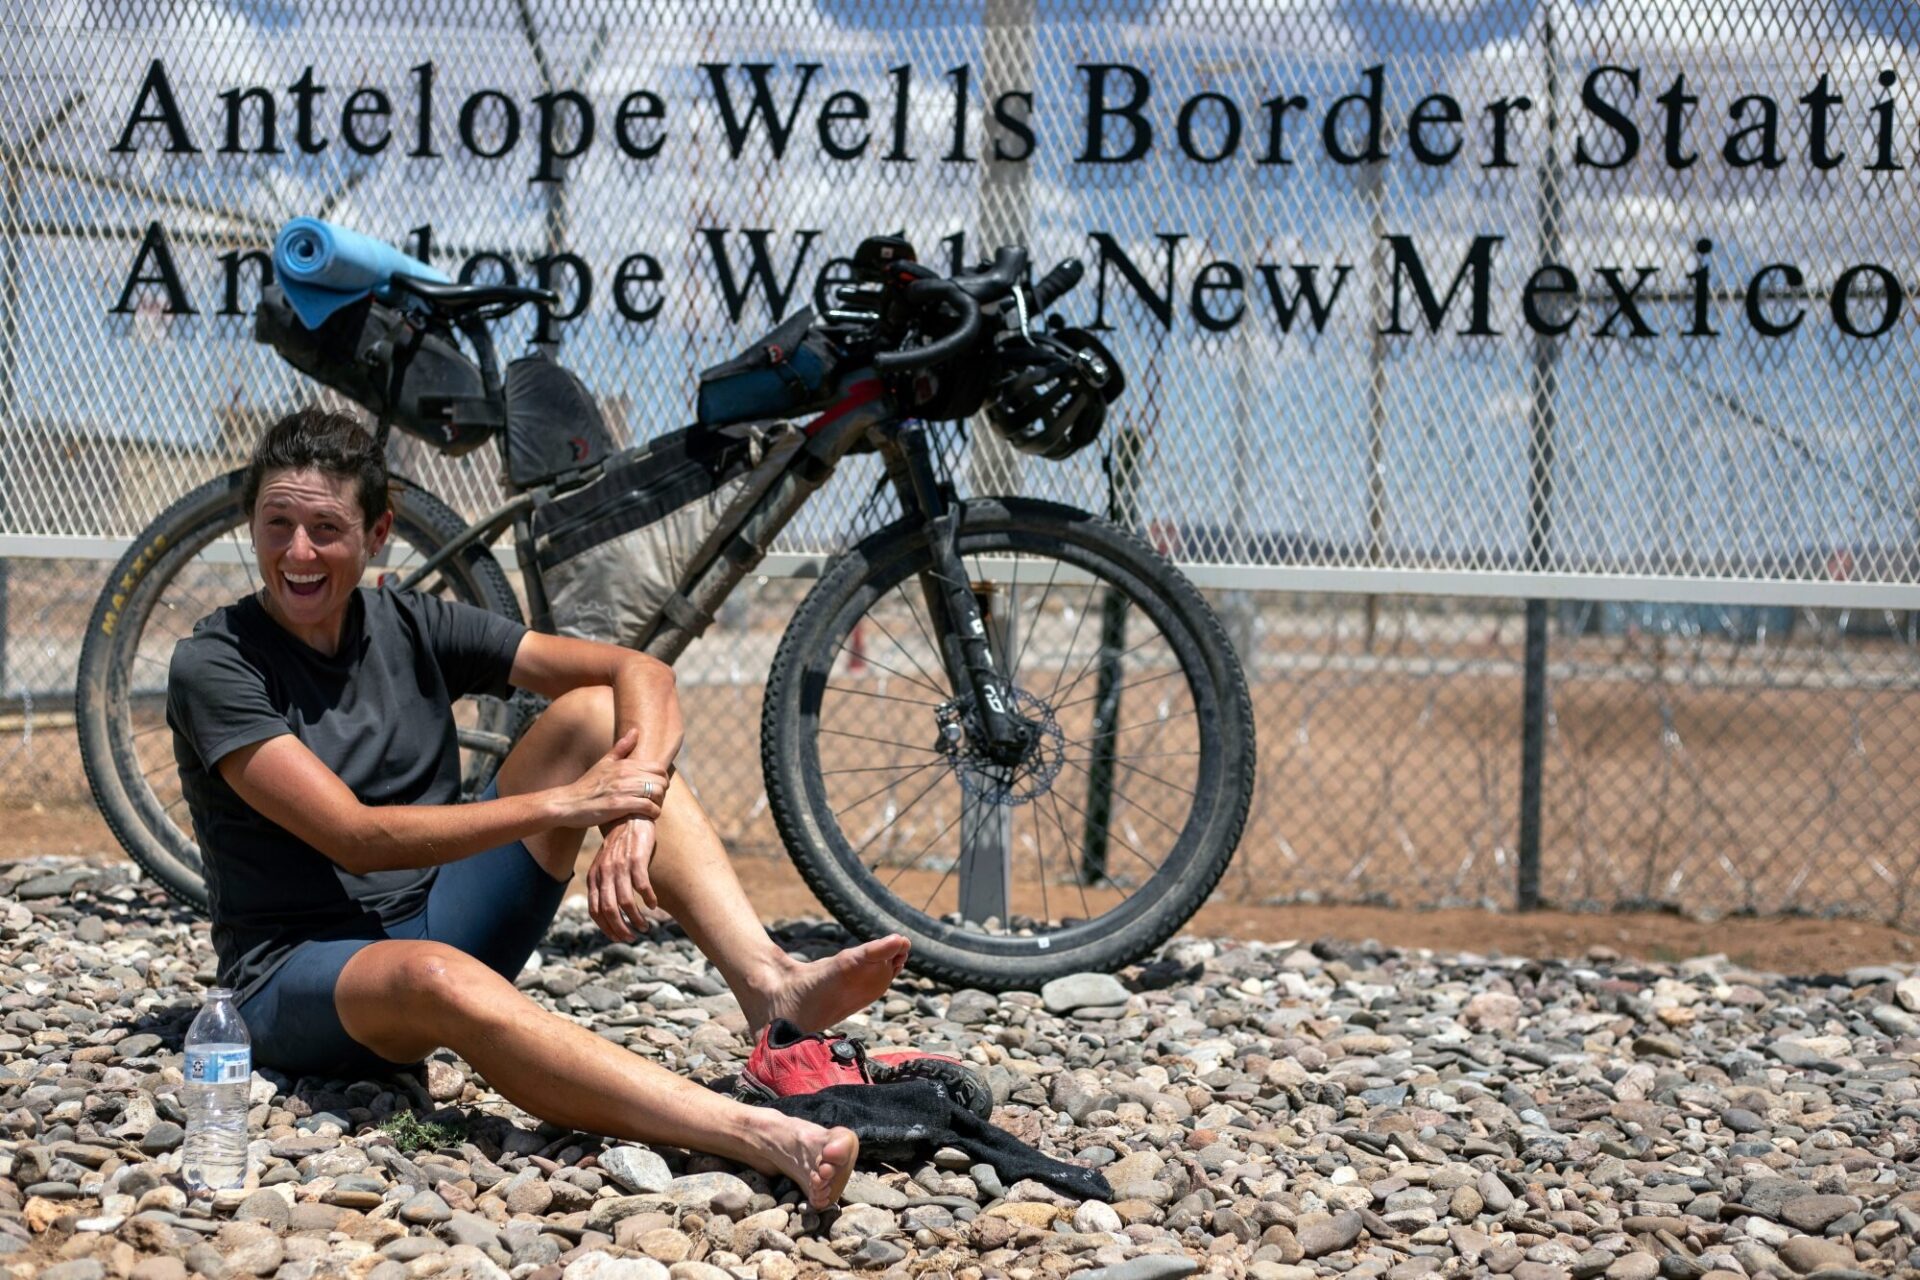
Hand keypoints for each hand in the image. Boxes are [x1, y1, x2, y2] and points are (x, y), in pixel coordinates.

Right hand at [563, 729, 668, 827]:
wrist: (568, 803)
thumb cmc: (587, 785)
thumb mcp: (604, 763)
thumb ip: (621, 748)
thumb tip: (635, 730)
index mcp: (624, 764)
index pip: (658, 768)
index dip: (662, 779)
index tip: (656, 788)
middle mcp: (624, 774)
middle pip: (661, 781)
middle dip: (662, 792)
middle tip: (655, 800)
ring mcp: (621, 789)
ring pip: (656, 793)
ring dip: (658, 803)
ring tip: (652, 808)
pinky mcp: (618, 805)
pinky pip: (647, 806)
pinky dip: (653, 812)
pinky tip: (648, 816)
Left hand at [588, 817, 659, 942]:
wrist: (629, 818)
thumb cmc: (620, 846)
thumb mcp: (605, 866)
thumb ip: (604, 885)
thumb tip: (610, 912)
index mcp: (594, 877)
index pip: (595, 911)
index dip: (606, 928)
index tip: (618, 937)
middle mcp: (604, 873)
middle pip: (609, 910)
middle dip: (620, 928)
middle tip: (632, 937)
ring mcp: (620, 866)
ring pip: (625, 901)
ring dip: (636, 918)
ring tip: (645, 926)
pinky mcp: (636, 859)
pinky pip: (641, 886)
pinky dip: (648, 899)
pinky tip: (653, 905)